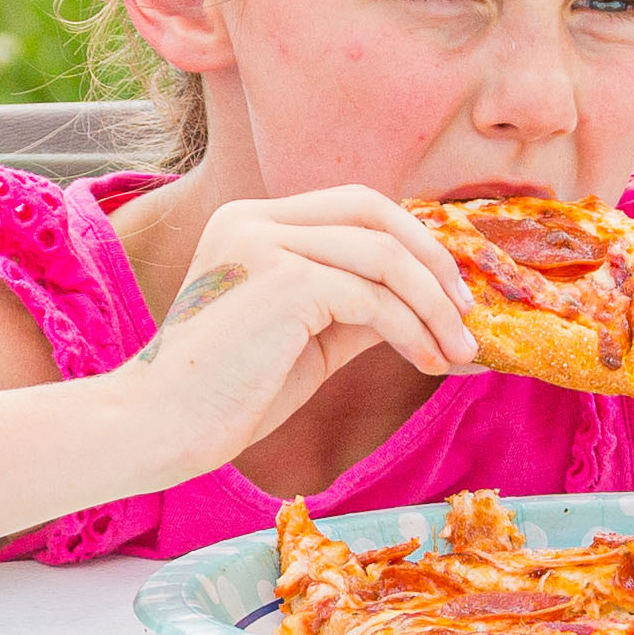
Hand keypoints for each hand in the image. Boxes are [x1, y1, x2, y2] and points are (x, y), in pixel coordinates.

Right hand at [115, 188, 478, 472]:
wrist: (164, 428)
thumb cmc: (231, 393)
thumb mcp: (309, 336)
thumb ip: (359, 307)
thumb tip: (440, 309)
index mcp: (256, 222)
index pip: (357, 206)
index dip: (415, 242)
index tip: (453, 292)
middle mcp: (256, 218)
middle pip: (376, 212)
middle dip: (435, 262)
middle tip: (469, 314)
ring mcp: (265, 242)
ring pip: (383, 256)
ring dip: (434, 306)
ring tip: (460, 350)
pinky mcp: (282, 280)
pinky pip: (372, 297)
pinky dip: (412, 330)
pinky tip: (427, 363)